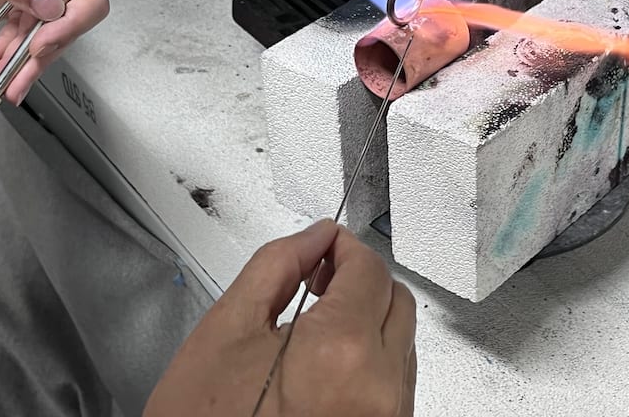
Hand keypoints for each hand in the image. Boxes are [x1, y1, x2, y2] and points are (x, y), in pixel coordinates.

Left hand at [0, 0, 108, 103]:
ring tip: (6, 80)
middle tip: (22, 74)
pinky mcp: (26, 0)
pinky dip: (12, 52)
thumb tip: (50, 6)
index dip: (68, 25)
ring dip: (24, 61)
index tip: (42, 44)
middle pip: (68, 22)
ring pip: (46, 35)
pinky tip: (0, 65)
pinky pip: (26, 32)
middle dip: (42, 53)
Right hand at [145, 220, 416, 416]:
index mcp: (341, 351)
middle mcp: (378, 389)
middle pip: (396, 299)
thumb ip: (276, 265)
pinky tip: (329, 358)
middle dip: (360, 278)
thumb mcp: (226, 329)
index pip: (368, 269)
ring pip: (402, 338)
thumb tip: (314, 238)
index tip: (325, 244)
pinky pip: (396, 378)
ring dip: (368, 316)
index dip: (344, 246)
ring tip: (319, 320)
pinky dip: (371, 355)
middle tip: (320, 277)